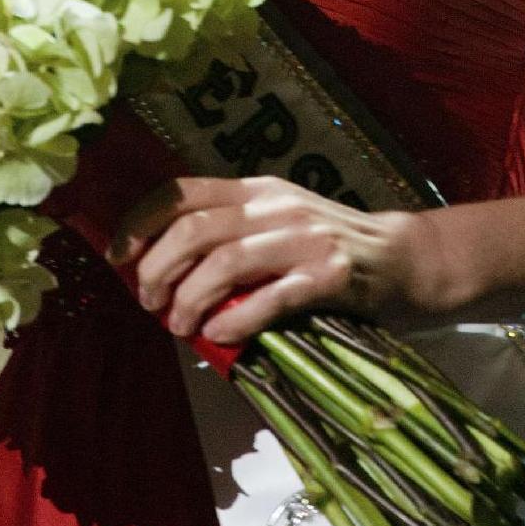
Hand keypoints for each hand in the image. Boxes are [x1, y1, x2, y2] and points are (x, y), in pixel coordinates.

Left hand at [108, 175, 431, 346]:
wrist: (406, 259)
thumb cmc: (329, 248)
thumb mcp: (277, 226)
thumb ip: (230, 240)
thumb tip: (163, 277)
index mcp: (256, 190)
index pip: (182, 191)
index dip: (141, 223)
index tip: (118, 258)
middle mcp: (276, 205)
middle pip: (195, 228)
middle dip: (158, 267)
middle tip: (148, 302)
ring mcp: (305, 238)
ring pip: (227, 259)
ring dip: (191, 297)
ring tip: (179, 325)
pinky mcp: (330, 275)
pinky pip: (273, 296)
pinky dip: (238, 317)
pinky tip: (218, 335)